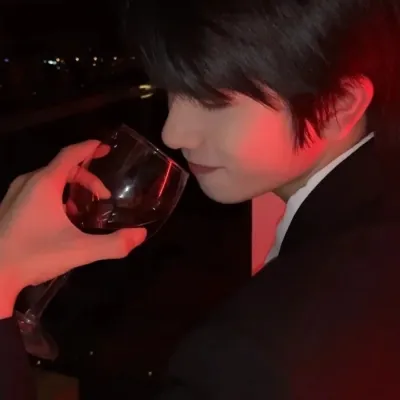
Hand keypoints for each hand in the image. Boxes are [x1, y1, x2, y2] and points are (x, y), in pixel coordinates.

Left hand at [0, 140, 146, 315]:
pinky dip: (55, 196)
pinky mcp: (9, 207)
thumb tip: (140, 236)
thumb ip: (114, 244)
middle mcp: (28, 182)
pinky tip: (60, 220)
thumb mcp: (80, 251)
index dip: (89, 148)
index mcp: (45, 184)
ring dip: (72, 188)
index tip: (105, 147)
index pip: (70, 154)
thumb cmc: (34, 256)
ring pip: (49, 178)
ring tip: (82, 210)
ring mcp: (15, 194)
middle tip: (103, 197)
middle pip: (63, 167)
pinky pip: (37, 189)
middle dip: (88, 178)